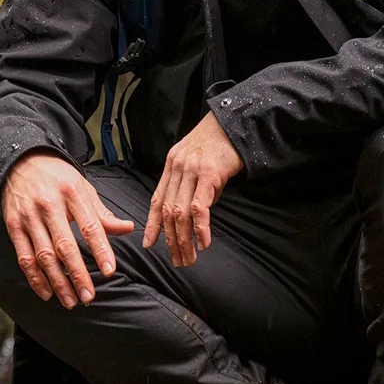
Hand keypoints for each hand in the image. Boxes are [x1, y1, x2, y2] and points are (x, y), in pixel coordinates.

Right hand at [1, 151, 136, 308]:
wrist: (20, 161)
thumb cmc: (58, 178)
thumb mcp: (83, 188)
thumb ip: (103, 213)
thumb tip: (128, 229)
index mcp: (72, 193)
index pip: (90, 226)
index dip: (101, 250)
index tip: (109, 271)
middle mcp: (49, 204)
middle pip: (65, 246)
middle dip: (78, 275)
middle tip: (89, 296)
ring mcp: (29, 216)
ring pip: (44, 256)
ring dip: (58, 282)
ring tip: (71, 301)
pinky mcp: (13, 225)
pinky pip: (24, 257)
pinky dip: (35, 278)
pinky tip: (46, 293)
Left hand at [144, 111, 243, 266]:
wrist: (235, 122)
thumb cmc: (220, 143)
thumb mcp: (199, 162)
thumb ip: (194, 185)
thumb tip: (197, 212)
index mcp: (172, 166)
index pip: (157, 199)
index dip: (153, 224)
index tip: (149, 244)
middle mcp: (177, 168)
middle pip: (168, 211)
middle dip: (171, 239)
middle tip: (177, 260)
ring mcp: (192, 171)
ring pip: (180, 212)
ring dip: (184, 239)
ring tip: (190, 258)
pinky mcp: (209, 174)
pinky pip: (199, 207)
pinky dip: (200, 228)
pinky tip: (204, 242)